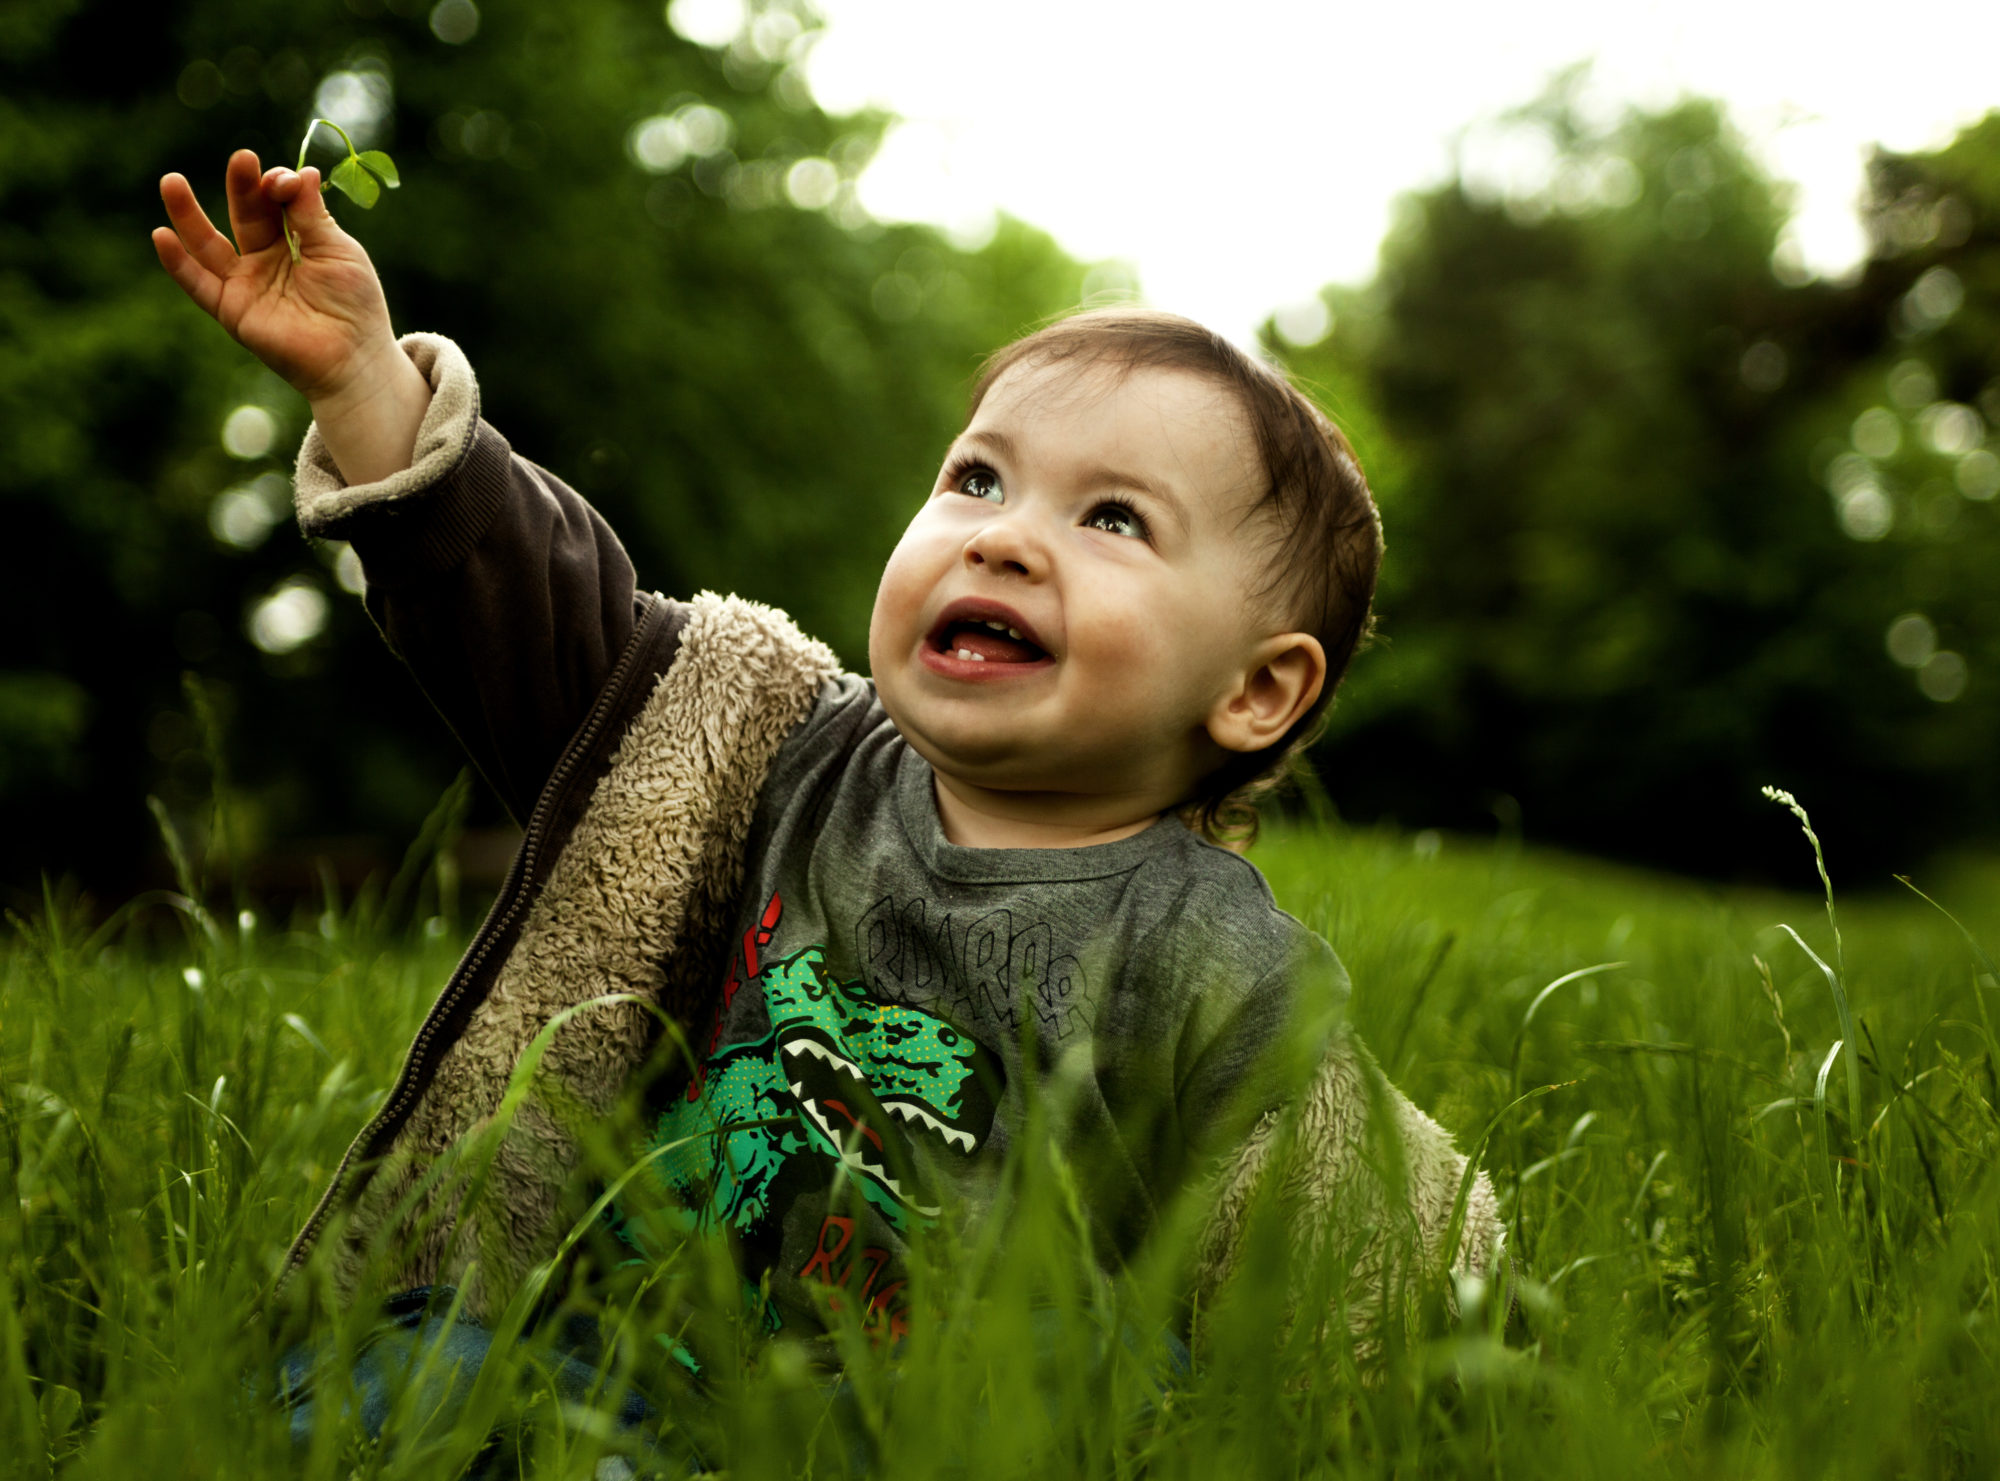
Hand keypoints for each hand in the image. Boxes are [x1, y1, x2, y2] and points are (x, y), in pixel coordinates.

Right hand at [154, 149, 397, 402]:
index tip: (286, 181)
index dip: (278, 186)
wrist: (355, 359)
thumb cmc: (355, 305)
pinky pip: (199, 284)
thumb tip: (301, 171)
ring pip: (208, 243)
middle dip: (242, 187)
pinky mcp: (233, 310)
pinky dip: (178, 263)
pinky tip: (162, 235)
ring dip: (188, 213)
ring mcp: (247, 283)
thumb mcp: (338, 252)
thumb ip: (312, 215)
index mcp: (296, 240)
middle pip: (246, 215)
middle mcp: (266, 258)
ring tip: (172, 182)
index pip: (276, 202)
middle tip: (242, 159)